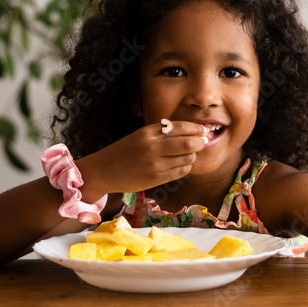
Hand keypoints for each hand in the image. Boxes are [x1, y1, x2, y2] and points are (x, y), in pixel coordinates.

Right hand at [78, 121, 208, 197]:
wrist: (104, 171)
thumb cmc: (124, 151)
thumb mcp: (140, 136)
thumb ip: (160, 133)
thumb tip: (188, 132)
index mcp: (148, 132)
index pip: (180, 127)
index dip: (195, 128)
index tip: (203, 130)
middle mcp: (152, 147)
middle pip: (187, 143)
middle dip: (200, 142)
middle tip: (203, 142)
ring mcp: (154, 164)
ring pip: (186, 159)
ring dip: (192, 156)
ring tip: (190, 155)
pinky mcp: (155, 179)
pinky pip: (179, 172)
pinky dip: (186, 167)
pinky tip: (183, 165)